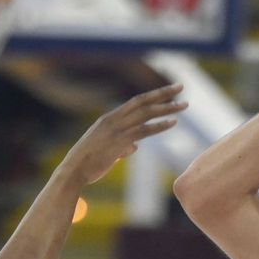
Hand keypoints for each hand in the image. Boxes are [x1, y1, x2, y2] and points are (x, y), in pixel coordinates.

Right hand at [59, 83, 186, 186]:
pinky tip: (174, 122)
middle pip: (143, 102)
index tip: (168, 91)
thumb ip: (122, 145)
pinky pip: (144, 130)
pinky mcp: (120, 141)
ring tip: (184, 105)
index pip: (135, 102)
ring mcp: (117, 129)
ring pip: (146, 114)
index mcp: (109, 118)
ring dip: (167, 108)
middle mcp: (113, 119)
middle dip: (163, 93)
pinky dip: (160, 125)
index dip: (153, 95)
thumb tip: (134, 146)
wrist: (74, 170)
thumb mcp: (106, 150)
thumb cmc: (88, 163)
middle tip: (181, 87)